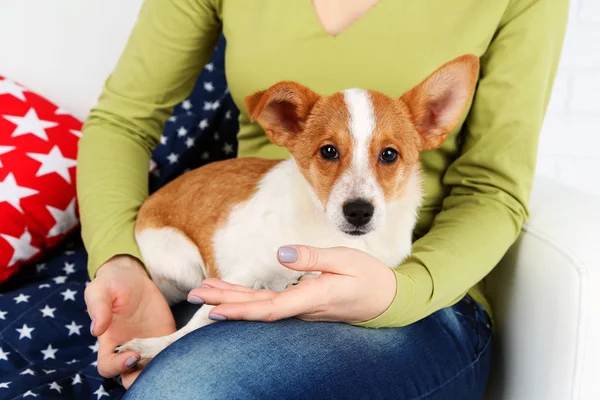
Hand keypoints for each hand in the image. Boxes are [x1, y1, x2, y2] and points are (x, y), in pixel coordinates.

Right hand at [84, 255, 175, 388]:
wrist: (134, 277)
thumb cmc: (112, 284)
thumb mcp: (101, 289)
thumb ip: (98, 307)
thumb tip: (96, 330)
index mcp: (109, 342)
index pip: (108, 367)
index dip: (118, 367)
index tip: (133, 355)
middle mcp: (128, 348)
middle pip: (131, 376)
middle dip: (142, 378)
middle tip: (156, 367)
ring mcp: (148, 345)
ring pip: (153, 369)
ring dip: (162, 367)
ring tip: (173, 356)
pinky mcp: (165, 336)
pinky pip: (172, 352)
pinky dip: (178, 353)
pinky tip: (185, 344)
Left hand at [187, 246, 396, 323]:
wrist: (388, 300)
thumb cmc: (369, 277)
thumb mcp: (345, 259)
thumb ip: (312, 257)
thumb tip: (280, 254)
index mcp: (314, 297)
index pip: (271, 308)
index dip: (241, 309)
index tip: (214, 308)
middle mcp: (304, 308)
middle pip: (258, 309)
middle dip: (225, 303)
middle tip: (194, 295)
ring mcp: (302, 309)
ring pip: (261, 307)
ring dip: (232, 300)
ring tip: (203, 293)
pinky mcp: (303, 305)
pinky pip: (270, 305)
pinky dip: (247, 300)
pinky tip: (232, 297)